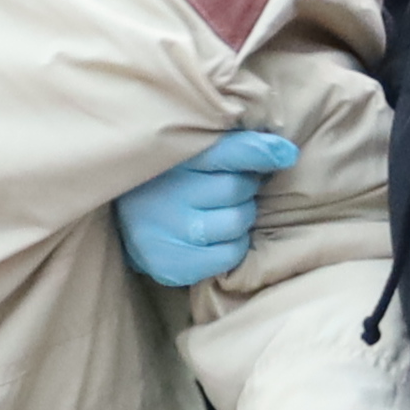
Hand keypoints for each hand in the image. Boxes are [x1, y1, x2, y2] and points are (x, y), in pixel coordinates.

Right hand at [111, 125, 297, 287]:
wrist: (123, 221)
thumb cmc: (167, 178)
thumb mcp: (190, 151)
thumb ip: (233, 145)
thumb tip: (287, 153)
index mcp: (170, 157)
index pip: (230, 152)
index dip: (262, 151)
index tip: (286, 154)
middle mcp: (167, 194)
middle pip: (238, 188)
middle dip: (243, 187)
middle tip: (224, 187)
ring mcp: (170, 232)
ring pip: (238, 221)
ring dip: (239, 216)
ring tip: (218, 212)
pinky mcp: (173, 264)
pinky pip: (230, 254)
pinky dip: (232, 245)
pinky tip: (214, 236)